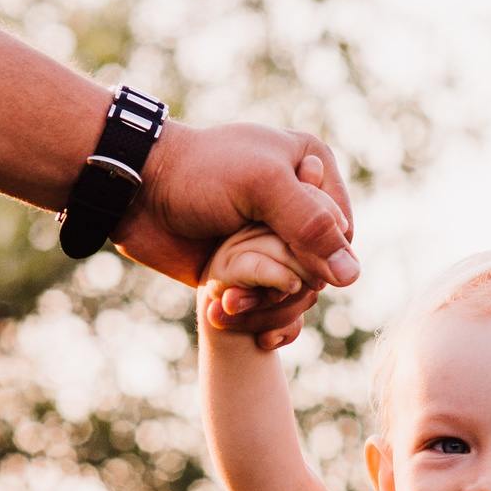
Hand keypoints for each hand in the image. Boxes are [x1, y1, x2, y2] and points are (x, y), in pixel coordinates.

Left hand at [120, 122, 357, 350]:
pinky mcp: (248, 268)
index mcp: (313, 170)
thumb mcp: (262, 186)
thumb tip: (353, 277)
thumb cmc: (198, 174)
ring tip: (223, 304)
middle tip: (238, 291)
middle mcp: (299, 206)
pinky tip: (230, 319)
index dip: (317, 260)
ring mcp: (273, 240)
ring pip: (297, 295)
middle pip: (321, 271)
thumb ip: (311, 226)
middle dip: (283, 290)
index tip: (280, 265)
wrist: (137, 190)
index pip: (342, 235)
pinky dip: (257, 320)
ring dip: (263, 308)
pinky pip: (273, 307)